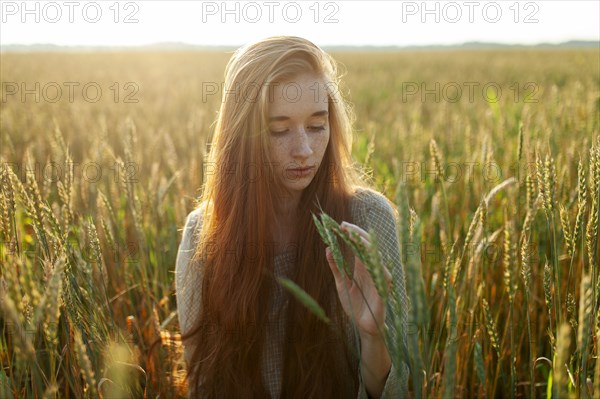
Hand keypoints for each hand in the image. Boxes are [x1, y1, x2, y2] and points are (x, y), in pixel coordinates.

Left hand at [325, 221, 391, 338]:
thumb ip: (336, 267)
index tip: (341, 225)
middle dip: (357, 235)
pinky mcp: (383, 290)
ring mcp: (379, 278)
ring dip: (364, 245)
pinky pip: (381, 274)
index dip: (352, 235)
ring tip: (354, 235)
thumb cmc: (355, 306)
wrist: (363, 327)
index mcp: (363, 267)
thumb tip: (328, 248)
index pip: (359, 246)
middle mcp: (372, 270)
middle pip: (368, 247)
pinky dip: (374, 263)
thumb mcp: (342, 284)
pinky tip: (366, 255)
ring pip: (375, 256)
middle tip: (344, 226)